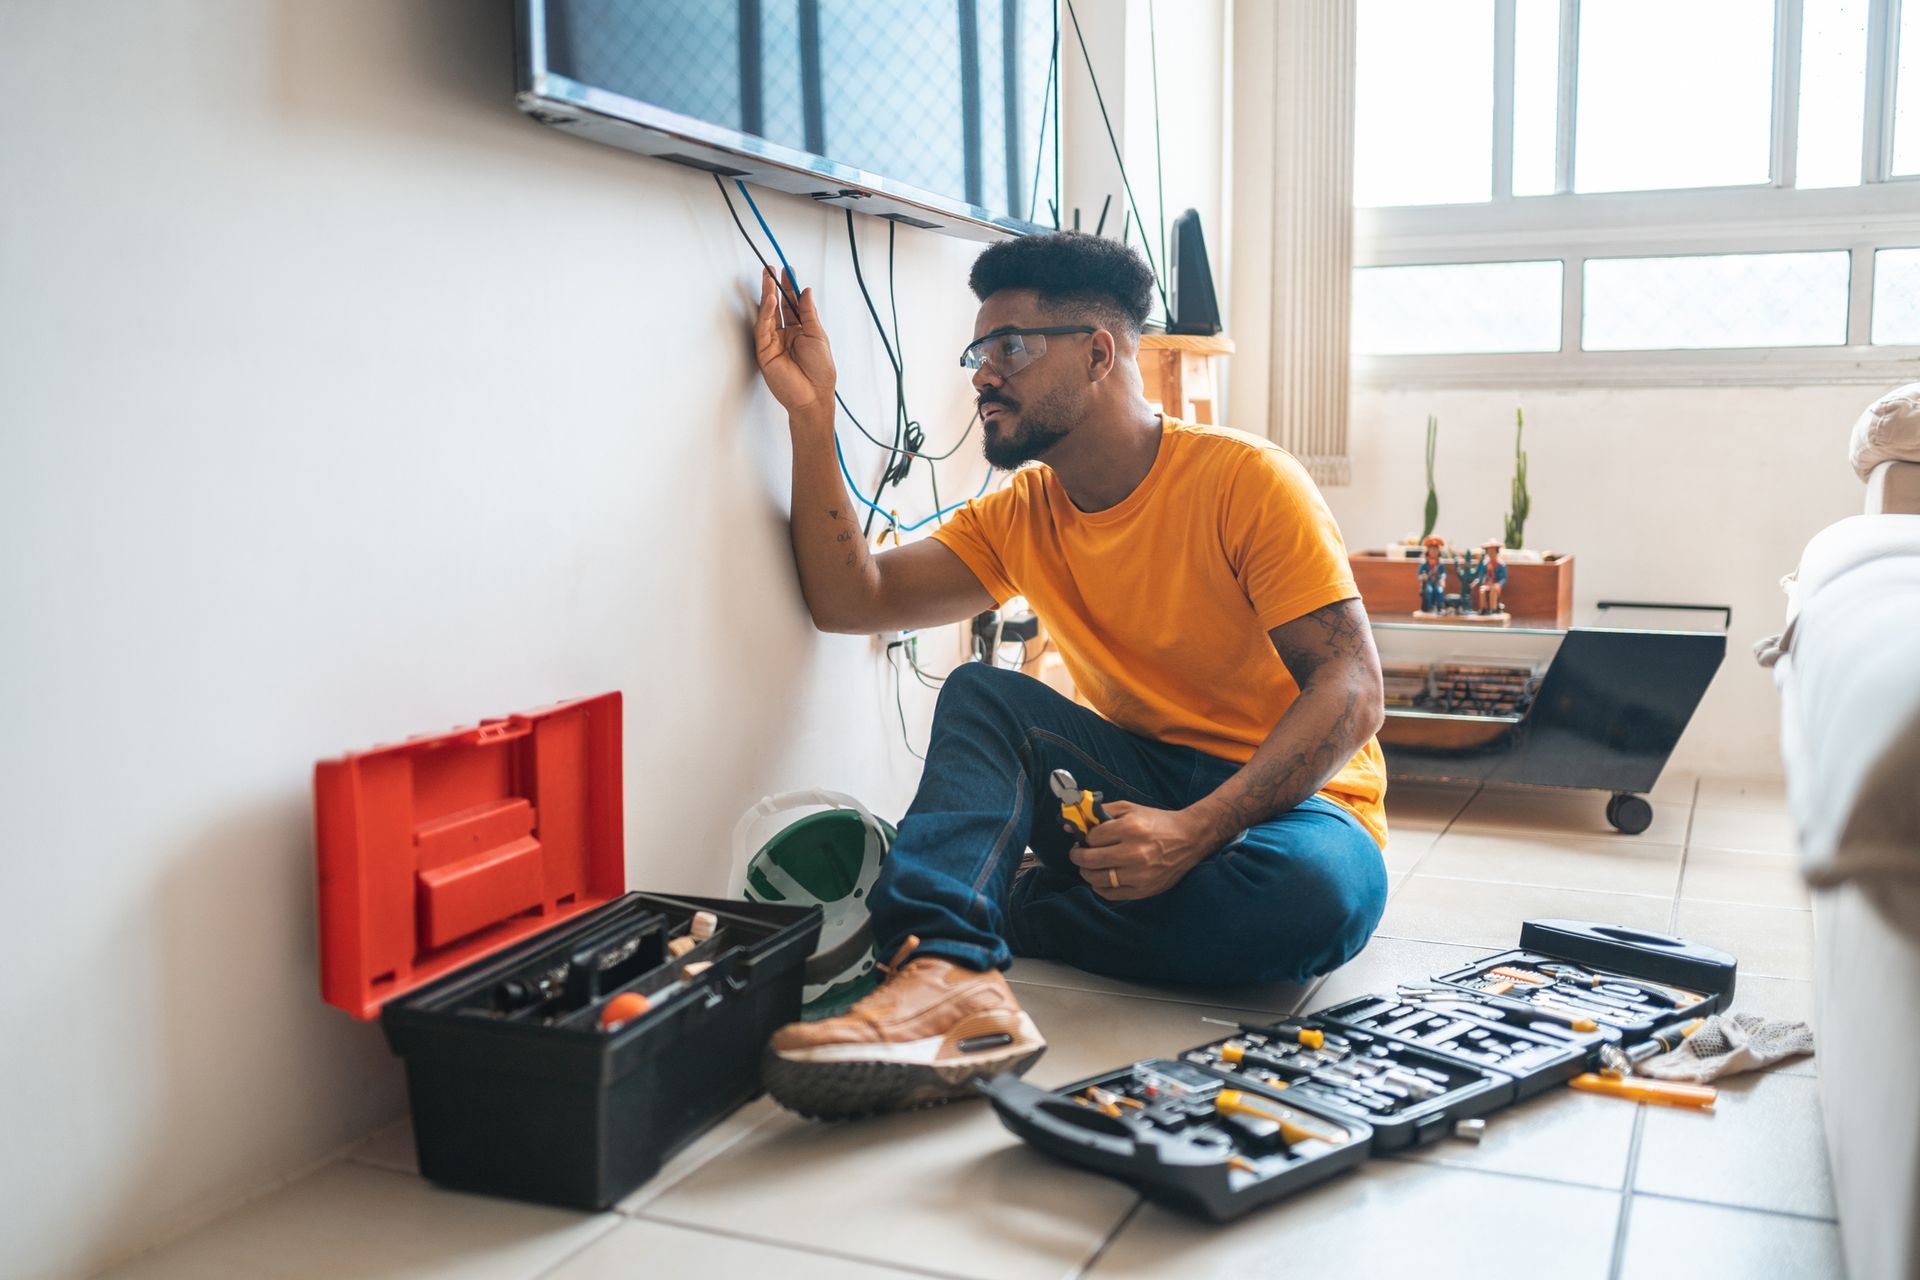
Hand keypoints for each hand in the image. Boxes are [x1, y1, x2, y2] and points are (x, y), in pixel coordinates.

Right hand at [753, 268, 836, 421]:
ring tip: (769, 278)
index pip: (792, 305)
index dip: (789, 288)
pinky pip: (763, 329)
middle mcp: (785, 335)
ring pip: (768, 315)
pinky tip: (770, 300)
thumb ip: (808, 313)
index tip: (788, 271)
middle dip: (774, 287)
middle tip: (771, 269)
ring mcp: (773, 343)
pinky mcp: (764, 352)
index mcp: (800, 331)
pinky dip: (766, 313)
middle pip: (777, 307)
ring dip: (768, 296)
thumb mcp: (818, 336)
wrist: (814, 396)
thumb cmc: (820, 371)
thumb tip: (805, 291)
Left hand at [1066, 802, 1217, 900]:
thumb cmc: (1157, 822)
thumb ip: (1099, 813)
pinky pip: (1110, 894)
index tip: (1088, 838)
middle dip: (1077, 855)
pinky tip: (1103, 877)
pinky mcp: (1143, 890)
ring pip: (1096, 879)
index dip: (1086, 837)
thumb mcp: (1130, 809)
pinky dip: (1100, 887)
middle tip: (1078, 852)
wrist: (1189, 839)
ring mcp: (1139, 874)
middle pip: (1090, 860)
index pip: (1092, 837)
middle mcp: (1134, 853)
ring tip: (1090, 865)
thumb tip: (1068, 825)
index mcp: (1131, 829)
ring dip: (1086, 872)